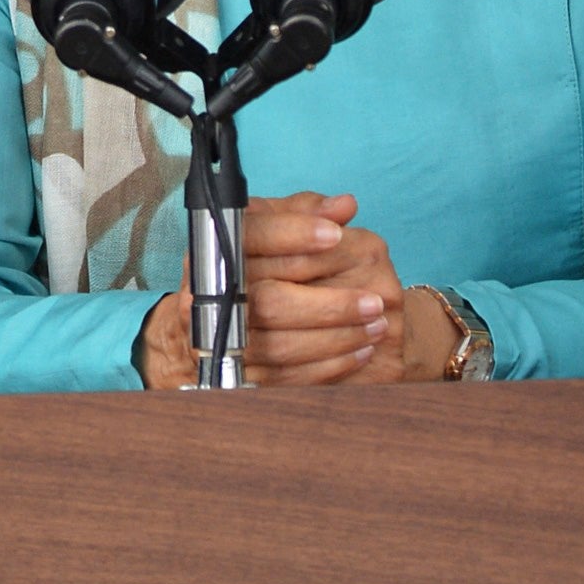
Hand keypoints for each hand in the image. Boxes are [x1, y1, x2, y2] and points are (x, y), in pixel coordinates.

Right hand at [135, 192, 444, 386]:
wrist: (206, 323)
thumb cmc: (248, 266)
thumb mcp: (265, 229)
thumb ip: (302, 213)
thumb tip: (344, 206)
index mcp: (212, 250)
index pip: (250, 238)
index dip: (293, 234)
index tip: (335, 234)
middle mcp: (208, 294)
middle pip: (269, 300)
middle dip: (329, 303)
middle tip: (374, 300)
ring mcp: (222, 338)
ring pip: (283, 344)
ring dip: (337, 337)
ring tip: (376, 325)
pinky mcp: (240, 375)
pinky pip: (289, 378)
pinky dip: (330, 366)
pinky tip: (359, 350)